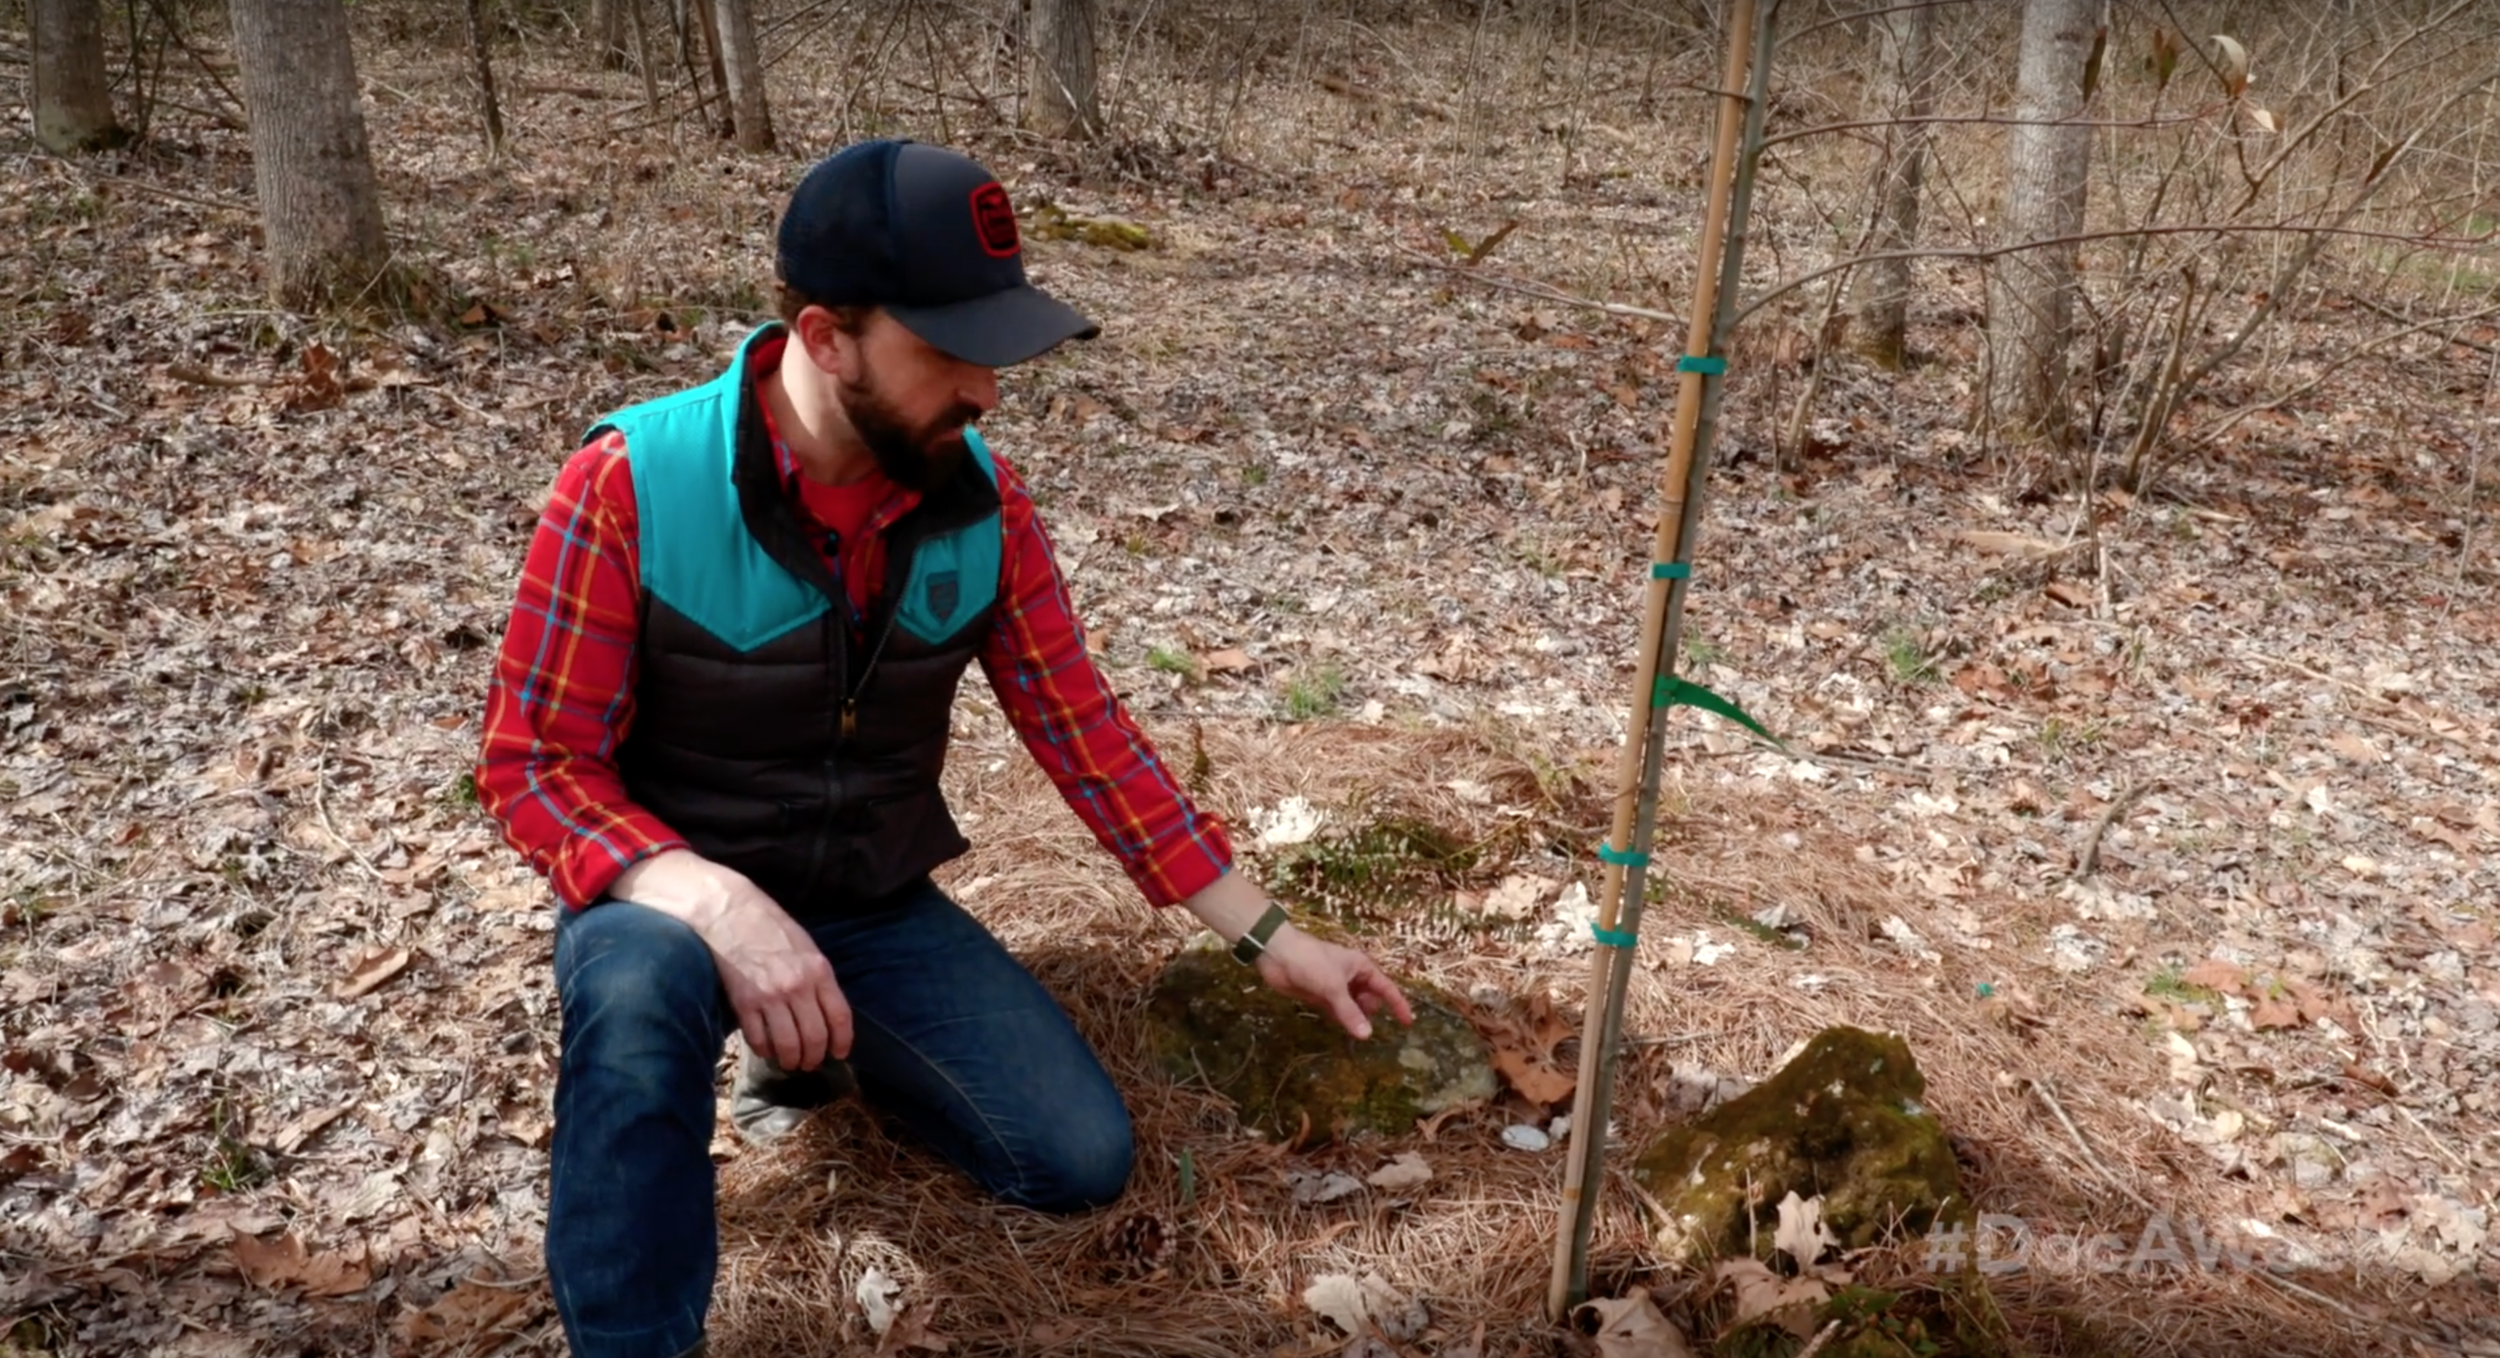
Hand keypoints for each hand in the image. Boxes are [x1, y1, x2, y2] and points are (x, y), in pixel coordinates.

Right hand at [611, 850, 852, 1071]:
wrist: (730, 913)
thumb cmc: (771, 926)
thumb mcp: (807, 947)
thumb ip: (819, 978)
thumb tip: (827, 1012)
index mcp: (819, 971)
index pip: (840, 1017)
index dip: (842, 1041)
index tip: (840, 1053)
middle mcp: (798, 987)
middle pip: (815, 1037)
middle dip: (815, 1057)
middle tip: (811, 1062)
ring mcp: (770, 997)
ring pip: (789, 1045)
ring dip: (791, 1060)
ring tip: (790, 1062)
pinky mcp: (744, 1003)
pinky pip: (759, 1039)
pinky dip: (765, 1050)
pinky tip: (767, 1049)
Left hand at [1254, 926, 1415, 1039]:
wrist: (1277, 954)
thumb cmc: (1311, 962)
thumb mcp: (1334, 987)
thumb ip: (1350, 1012)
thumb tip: (1367, 1035)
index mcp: (1361, 967)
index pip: (1386, 988)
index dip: (1398, 1005)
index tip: (1408, 1023)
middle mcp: (1352, 977)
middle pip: (1370, 999)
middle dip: (1370, 1012)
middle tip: (1362, 1024)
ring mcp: (1336, 987)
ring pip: (1353, 1007)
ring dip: (1354, 1018)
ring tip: (1352, 1029)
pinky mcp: (1320, 996)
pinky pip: (1337, 1011)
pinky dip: (1340, 1019)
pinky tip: (1340, 1027)